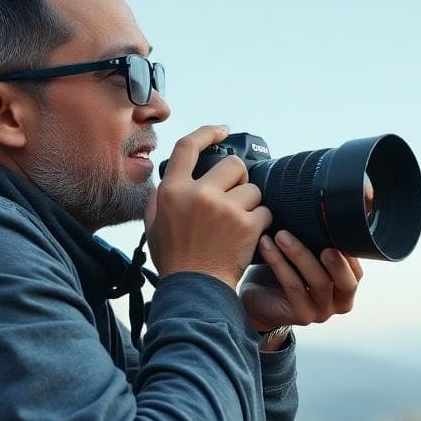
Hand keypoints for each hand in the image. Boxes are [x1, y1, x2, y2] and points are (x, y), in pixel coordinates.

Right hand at [145, 125, 272, 289]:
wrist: (195, 289)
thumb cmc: (175, 259)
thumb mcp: (154, 224)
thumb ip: (161, 196)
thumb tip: (174, 175)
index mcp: (172, 190)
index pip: (188, 146)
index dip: (207, 132)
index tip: (222, 131)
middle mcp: (198, 194)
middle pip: (233, 165)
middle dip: (238, 180)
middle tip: (234, 200)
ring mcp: (224, 208)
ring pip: (253, 189)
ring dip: (250, 204)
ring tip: (237, 225)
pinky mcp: (247, 224)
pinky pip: (265, 210)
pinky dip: (261, 222)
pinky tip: (248, 236)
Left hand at [240, 230, 364, 333]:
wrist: (258, 299)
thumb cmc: (287, 270)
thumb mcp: (308, 255)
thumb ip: (321, 241)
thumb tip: (332, 207)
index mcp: (346, 286)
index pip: (357, 271)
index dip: (350, 253)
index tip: (335, 228)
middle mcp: (339, 302)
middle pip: (347, 282)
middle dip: (336, 261)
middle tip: (323, 242)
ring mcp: (321, 312)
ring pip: (319, 282)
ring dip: (300, 255)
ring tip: (281, 234)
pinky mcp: (301, 316)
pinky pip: (294, 287)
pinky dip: (280, 263)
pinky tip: (266, 245)